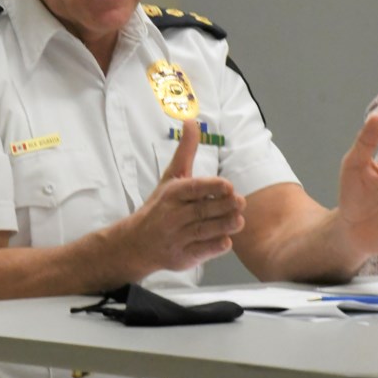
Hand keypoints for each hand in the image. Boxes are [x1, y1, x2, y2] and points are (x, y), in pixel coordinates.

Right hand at [122, 120, 245, 273]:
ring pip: (204, 231)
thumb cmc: (159, 206)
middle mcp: (173, 215)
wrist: (136, 242)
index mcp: (171, 194)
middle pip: (202, 210)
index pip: (192, 189)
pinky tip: (226, 240)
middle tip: (241, 201)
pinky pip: (201, 251)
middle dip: (223, 207)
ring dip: (224, 226)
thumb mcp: (171, 176)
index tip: (228, 186)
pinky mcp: (182, 256)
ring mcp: (176, 237)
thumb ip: (185, 151)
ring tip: (239, 220)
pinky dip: (214, 246)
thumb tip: (192, 121)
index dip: (211, 187)